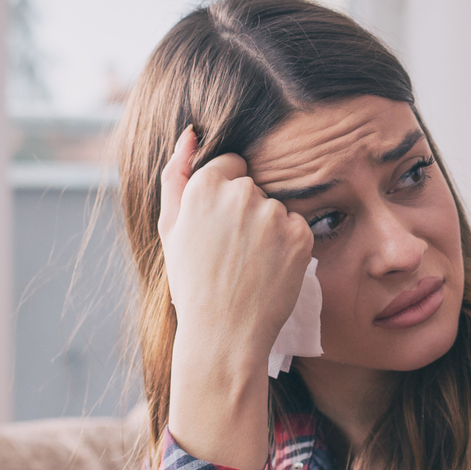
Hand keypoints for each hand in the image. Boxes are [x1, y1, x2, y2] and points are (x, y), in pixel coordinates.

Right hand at [160, 127, 312, 466]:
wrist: (223, 335)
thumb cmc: (192, 283)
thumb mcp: (170, 229)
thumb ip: (177, 174)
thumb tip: (191, 133)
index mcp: (206, 186)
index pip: (231, 167)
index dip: (225, 199)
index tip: (219, 230)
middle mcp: (242, 194)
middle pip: (255, 187)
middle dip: (247, 212)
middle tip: (232, 253)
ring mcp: (274, 214)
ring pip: (278, 208)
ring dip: (269, 230)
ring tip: (250, 266)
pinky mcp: (300, 235)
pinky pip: (298, 227)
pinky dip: (289, 246)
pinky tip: (271, 271)